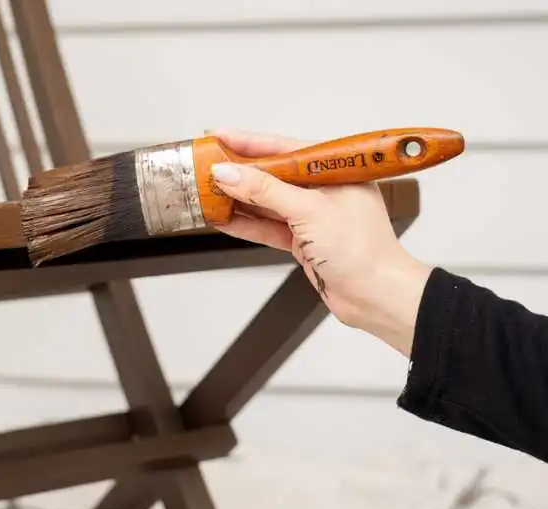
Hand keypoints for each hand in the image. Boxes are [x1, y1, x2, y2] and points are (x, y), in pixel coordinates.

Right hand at [204, 128, 432, 356]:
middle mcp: (324, 190)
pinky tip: (223, 219)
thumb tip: (231, 173)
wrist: (376, 296)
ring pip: (266, 202)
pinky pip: (268, 227)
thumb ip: (266, 191)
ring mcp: (313, 216)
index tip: (218, 136)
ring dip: (237, 199)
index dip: (249, 142)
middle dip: (238, 172)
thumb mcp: (310, 211)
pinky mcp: (304, 241)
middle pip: (271, 174)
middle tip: (206, 165)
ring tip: (207, 192)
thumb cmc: (364, 252)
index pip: (284, 148)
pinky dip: (246, 224)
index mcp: (335, 170)